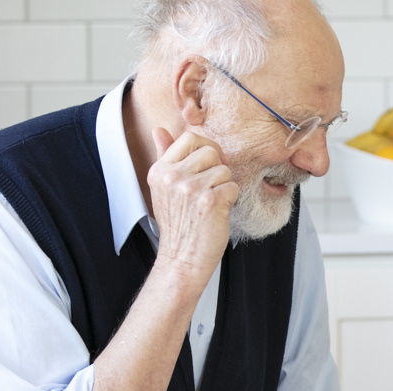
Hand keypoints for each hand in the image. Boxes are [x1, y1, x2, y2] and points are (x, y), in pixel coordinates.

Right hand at [147, 128, 239, 285]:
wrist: (182, 259)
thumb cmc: (178, 225)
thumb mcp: (164, 188)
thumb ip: (164, 156)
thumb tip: (159, 130)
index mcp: (160, 170)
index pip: (189, 137)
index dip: (206, 148)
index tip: (208, 165)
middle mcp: (173, 177)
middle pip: (211, 151)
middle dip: (218, 168)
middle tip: (211, 188)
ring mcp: (191, 188)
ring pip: (225, 170)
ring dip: (224, 187)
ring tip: (211, 204)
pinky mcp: (210, 201)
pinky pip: (233, 187)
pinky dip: (231, 200)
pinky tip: (218, 213)